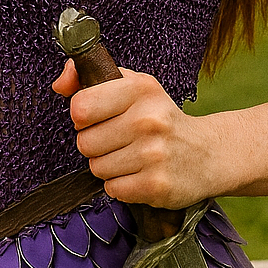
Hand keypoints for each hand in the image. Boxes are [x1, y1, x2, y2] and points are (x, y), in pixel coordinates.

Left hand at [52, 60, 214, 208]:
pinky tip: (141, 173)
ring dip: (110, 166)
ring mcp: (154, 154)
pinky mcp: (157, 185)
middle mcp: (149, 119)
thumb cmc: (161, 118)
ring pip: (97, 168)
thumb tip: (59, 84)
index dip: (83, 116)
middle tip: (122, 141)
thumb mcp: (133, 87)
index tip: (99, 117)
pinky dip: (122, 185)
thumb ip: (89, 79)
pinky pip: (113, 189)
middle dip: (97, 145)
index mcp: (141, 89)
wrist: (208, 153)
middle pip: (85, 142)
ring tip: (133, 157)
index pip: (81, 106)